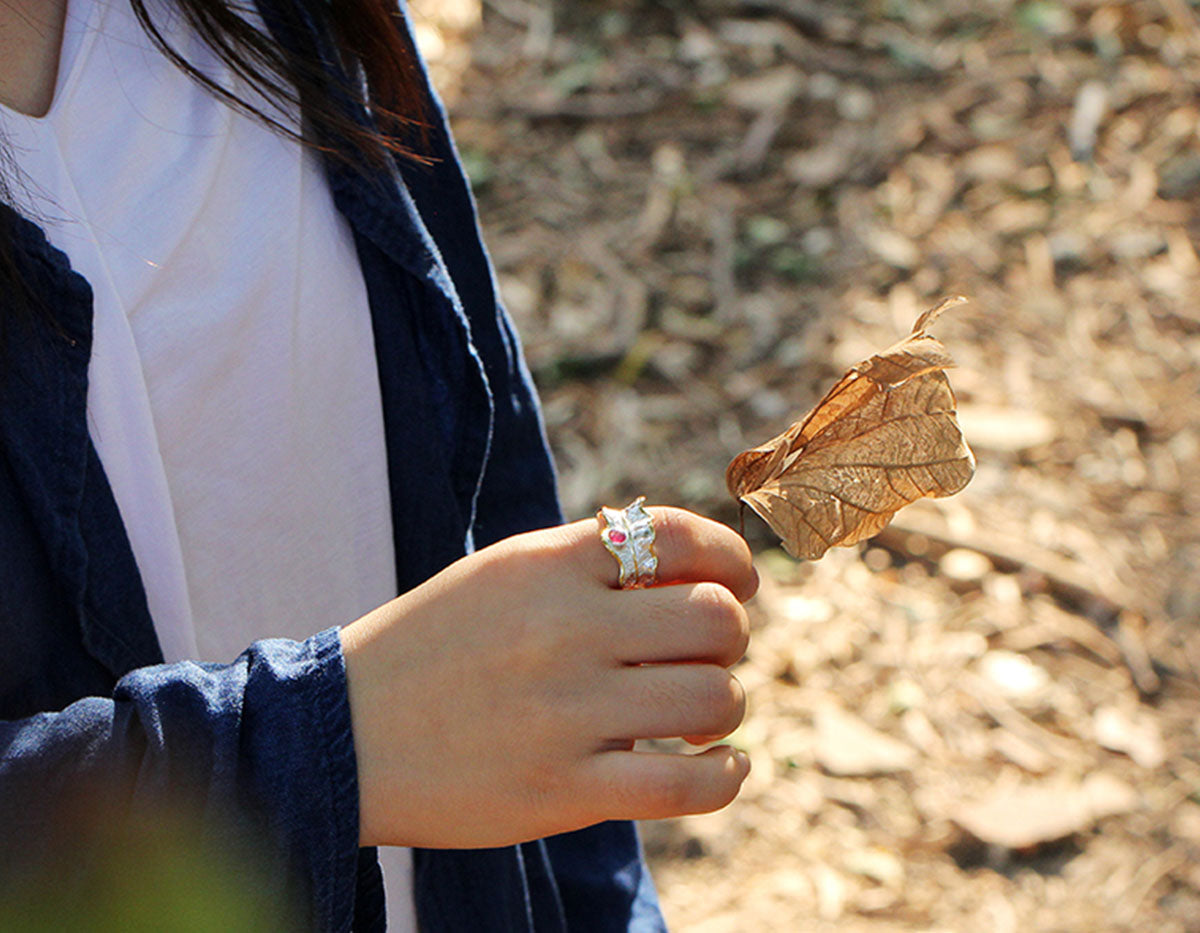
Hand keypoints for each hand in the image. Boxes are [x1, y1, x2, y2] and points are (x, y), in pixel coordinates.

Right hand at [339, 506, 756, 848]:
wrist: (342, 733)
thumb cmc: (434, 645)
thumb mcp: (503, 574)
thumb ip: (591, 561)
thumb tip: (695, 566)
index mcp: (548, 564)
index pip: (681, 536)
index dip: (733, 559)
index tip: (739, 585)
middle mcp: (564, 630)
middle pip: (716, 620)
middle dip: (731, 638)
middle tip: (706, 657)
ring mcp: (565, 713)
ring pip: (714, 699)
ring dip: (726, 707)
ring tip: (701, 716)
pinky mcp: (562, 791)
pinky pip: (687, 787)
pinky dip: (725, 777)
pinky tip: (722, 766)